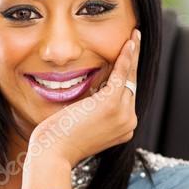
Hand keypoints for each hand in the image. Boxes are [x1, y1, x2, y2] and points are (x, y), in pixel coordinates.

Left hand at [27, 27, 140, 167]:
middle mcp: (128, 122)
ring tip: (134, 34)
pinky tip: (129, 42)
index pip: (126, 95)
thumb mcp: (82, 123)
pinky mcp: (111, 104)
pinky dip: (126, 56)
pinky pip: (121, 74)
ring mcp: (123, 114)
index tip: (128, 57)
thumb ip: (92, 110)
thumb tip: (91, 91)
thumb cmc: (59, 140)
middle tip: (135, 39)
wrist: (53, 154)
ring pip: (129, 76)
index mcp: (123, 128)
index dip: (127, 74)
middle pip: (131, 83)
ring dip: (132, 53)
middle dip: (134, 60)